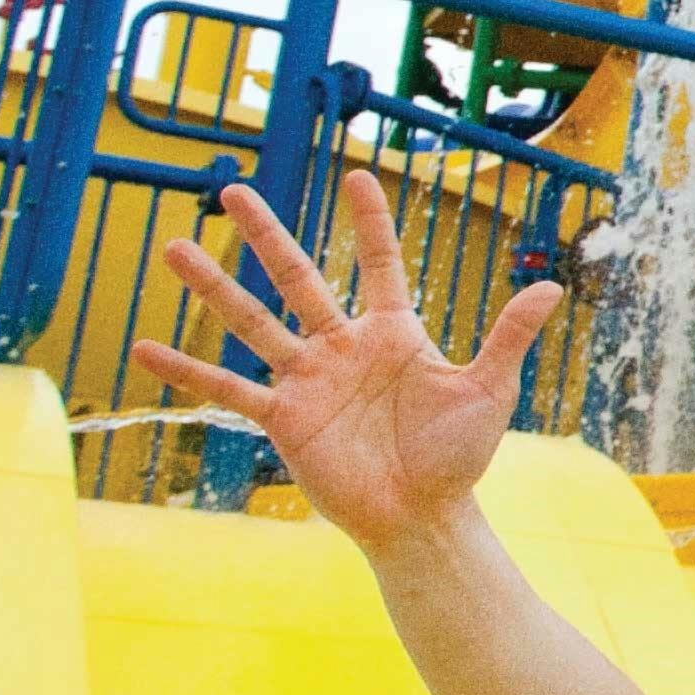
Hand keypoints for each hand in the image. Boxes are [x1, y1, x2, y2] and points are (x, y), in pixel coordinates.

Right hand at [124, 172, 558, 553]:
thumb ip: (509, 336)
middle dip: (265, 234)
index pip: (377, 264)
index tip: (356, 176)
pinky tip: (142, 349)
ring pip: (252, 322)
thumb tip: (552, 287)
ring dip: (212, 287)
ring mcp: (307, 381)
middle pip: (296, 277)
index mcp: (392, 334)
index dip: (368, 223)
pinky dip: (185, 371)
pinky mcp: (283, 419)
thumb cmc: (458, 458)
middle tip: (232, 190)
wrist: (423, 518)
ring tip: (172, 247)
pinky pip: (227, 389)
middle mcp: (342, 348)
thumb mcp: (487, 391)